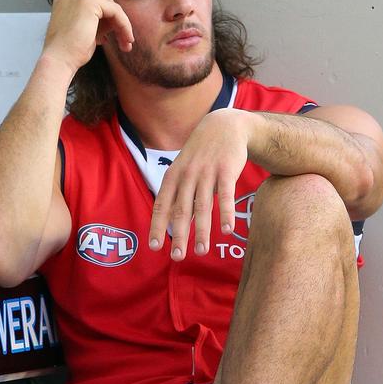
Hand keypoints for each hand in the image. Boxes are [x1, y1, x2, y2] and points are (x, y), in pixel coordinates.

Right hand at [41, 0, 133, 76]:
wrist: (58, 60)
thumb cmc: (69, 53)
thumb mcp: (85, 32)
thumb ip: (97, 20)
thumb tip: (115, 22)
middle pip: (105, 0)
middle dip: (118, 21)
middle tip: (126, 42)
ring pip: (112, 6)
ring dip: (122, 26)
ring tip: (126, 45)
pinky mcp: (88, 1)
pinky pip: (115, 11)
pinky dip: (123, 25)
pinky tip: (124, 39)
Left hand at [149, 110, 255, 259]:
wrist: (224, 126)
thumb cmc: (200, 154)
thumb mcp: (183, 169)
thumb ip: (177, 194)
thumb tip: (168, 222)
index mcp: (173, 176)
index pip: (162, 205)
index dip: (158, 226)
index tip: (155, 247)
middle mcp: (187, 175)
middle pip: (181, 210)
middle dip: (178, 236)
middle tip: (177, 257)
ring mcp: (207, 172)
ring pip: (203, 207)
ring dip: (201, 231)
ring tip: (201, 251)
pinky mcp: (226, 170)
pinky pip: (225, 196)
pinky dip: (226, 214)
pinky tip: (226, 231)